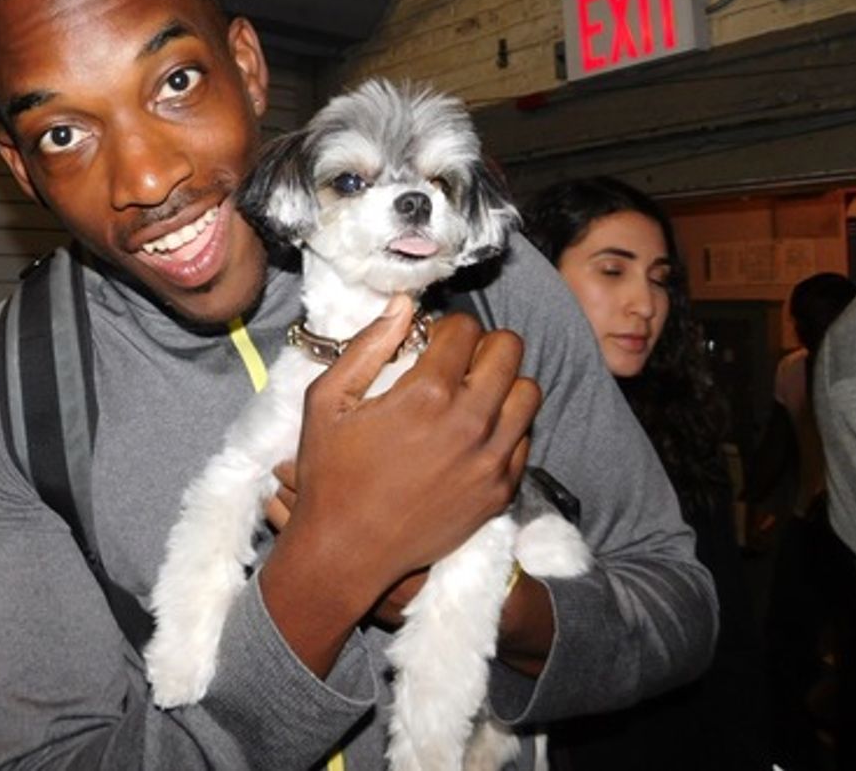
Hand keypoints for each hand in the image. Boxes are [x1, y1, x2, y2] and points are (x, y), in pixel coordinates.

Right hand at [259, 296, 538, 673]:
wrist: (347, 550)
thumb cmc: (330, 473)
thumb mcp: (327, 401)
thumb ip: (367, 345)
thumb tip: (403, 305)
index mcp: (426, 394)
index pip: (465, 329)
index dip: (445, 327)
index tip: (429, 343)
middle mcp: (469, 422)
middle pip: (509, 350)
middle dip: (482, 345)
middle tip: (456, 362)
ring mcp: (491, 459)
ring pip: (528, 392)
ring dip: (503, 383)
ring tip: (472, 395)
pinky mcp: (500, 491)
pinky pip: (525, 439)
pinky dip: (506, 428)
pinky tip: (473, 435)